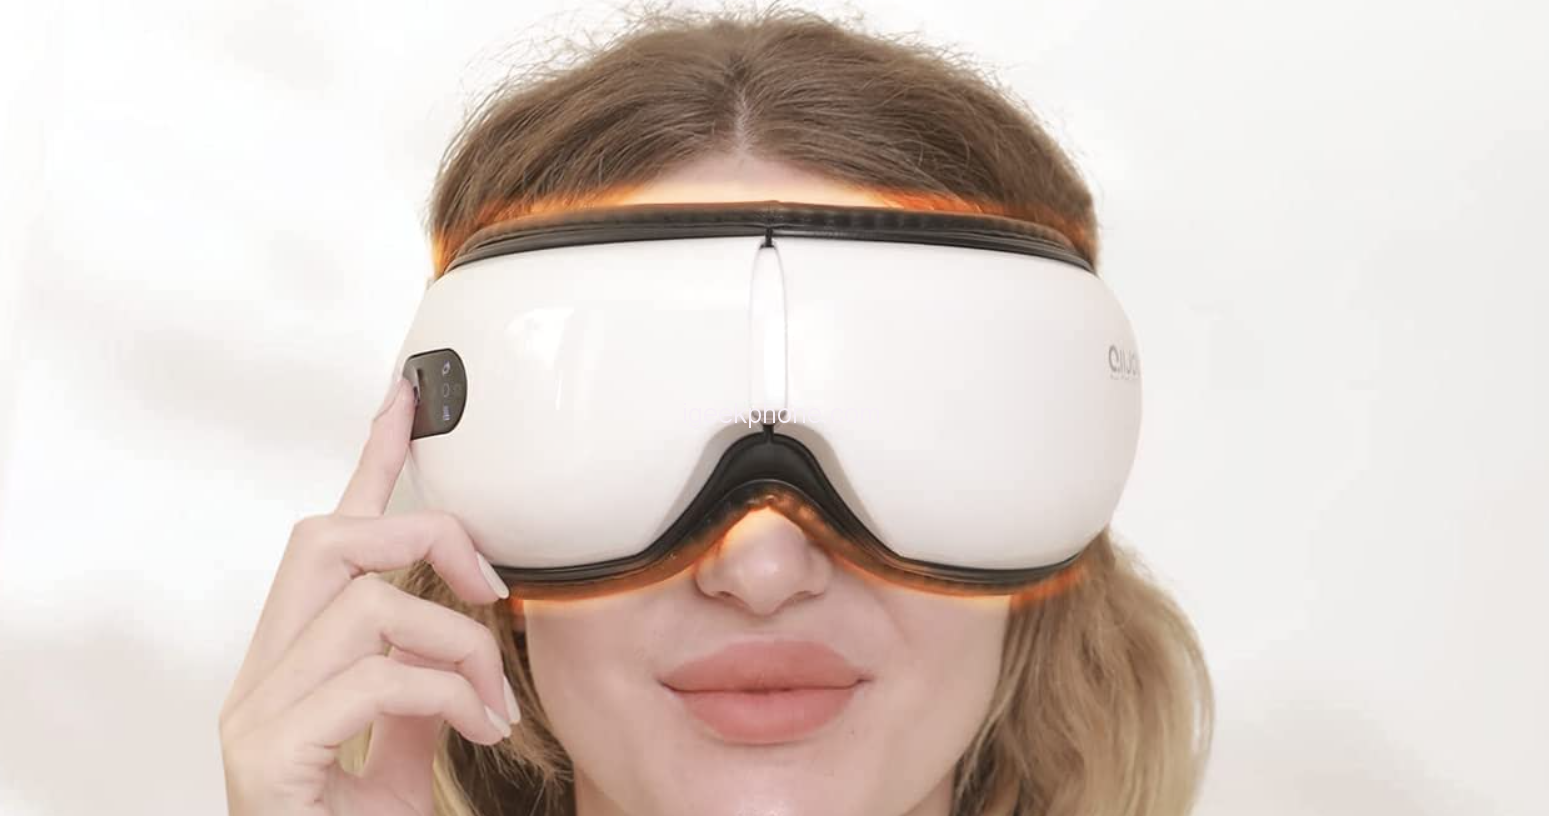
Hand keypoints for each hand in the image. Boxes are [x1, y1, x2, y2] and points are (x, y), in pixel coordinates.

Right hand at [218, 376, 520, 815]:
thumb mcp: (410, 751)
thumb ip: (425, 687)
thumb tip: (466, 635)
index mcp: (300, 660)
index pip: (331, 534)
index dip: (372, 458)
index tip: (408, 394)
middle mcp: (264, 673)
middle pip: (328, 538)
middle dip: (425, 536)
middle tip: (491, 586)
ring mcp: (258, 712)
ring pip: (364, 600)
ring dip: (458, 641)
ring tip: (498, 704)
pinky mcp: (269, 753)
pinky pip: (374, 676)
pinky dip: (447, 692)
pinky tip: (479, 730)